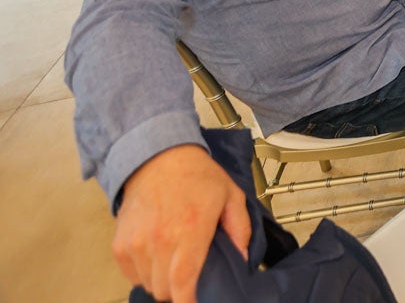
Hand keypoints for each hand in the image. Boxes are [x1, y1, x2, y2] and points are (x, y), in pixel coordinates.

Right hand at [112, 145, 249, 302]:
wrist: (158, 157)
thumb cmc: (197, 176)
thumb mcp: (231, 196)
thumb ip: (240, 229)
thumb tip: (243, 258)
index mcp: (190, 229)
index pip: (183, 282)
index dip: (188, 301)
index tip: (196, 302)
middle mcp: (159, 239)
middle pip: (164, 290)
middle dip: (178, 290)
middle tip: (190, 277)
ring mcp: (136, 243)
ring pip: (147, 284)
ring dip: (161, 281)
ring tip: (173, 261)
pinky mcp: (119, 244)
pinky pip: (131, 275)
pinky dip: (143, 273)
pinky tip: (157, 256)